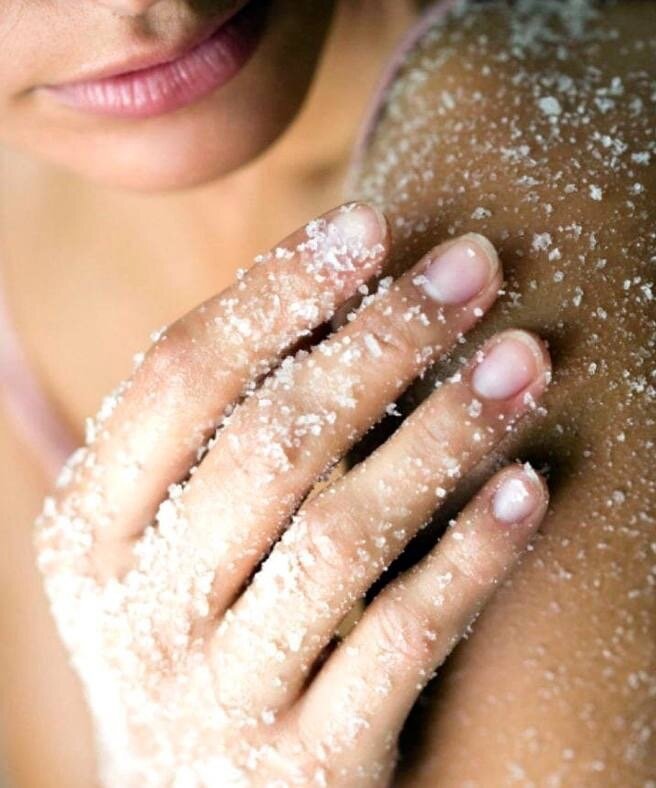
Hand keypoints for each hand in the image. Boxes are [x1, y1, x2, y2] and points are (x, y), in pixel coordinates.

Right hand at [35, 203, 550, 786]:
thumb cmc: (198, 625)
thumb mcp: (171, 535)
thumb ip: (219, 434)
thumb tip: (326, 291)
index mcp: (88, 531)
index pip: (180, 377)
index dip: (277, 291)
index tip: (372, 225)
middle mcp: (139, 612)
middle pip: (270, 443)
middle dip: (382, 341)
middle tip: (475, 269)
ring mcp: (217, 696)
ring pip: (341, 536)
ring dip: (442, 432)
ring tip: (525, 358)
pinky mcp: (306, 765)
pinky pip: (401, 642)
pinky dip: (470, 557)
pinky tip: (527, 486)